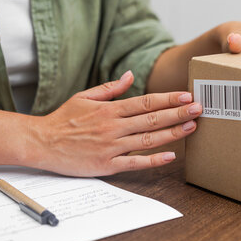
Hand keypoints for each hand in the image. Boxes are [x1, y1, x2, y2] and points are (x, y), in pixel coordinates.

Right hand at [27, 71, 201, 176]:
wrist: (41, 143)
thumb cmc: (63, 119)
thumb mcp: (84, 97)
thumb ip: (110, 88)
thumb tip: (131, 75)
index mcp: (109, 109)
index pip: (145, 102)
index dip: (167, 99)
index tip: (186, 95)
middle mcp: (113, 127)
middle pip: (151, 119)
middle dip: (177, 113)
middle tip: (199, 109)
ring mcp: (111, 146)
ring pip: (147, 140)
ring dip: (172, 133)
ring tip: (191, 127)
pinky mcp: (106, 165)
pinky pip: (134, 163)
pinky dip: (153, 160)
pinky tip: (170, 156)